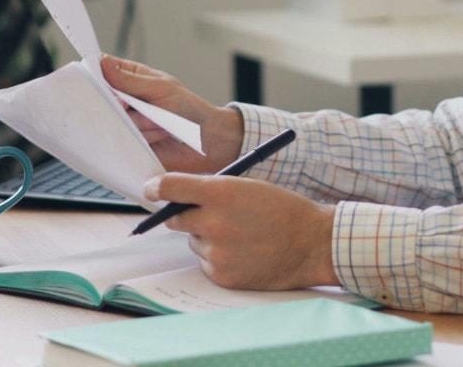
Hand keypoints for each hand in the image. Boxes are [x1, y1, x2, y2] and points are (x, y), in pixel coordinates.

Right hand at [102, 55, 244, 173]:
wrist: (206, 142)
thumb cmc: (189, 109)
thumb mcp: (161, 88)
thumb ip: (130, 80)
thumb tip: (104, 63)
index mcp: (132, 78)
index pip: (104, 70)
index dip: (96, 74)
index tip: (98, 80)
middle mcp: (126, 100)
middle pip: (103, 98)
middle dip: (122, 104)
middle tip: (134, 106)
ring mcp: (126, 122)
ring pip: (114, 120)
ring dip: (141, 123)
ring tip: (160, 123)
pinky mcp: (129, 143)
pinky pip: (122, 140)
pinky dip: (142, 138)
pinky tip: (158, 136)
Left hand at [145, 173, 337, 289]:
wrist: (311, 244)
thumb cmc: (282, 210)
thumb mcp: (247, 186)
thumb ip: (212, 190)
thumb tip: (178, 197)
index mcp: (221, 193)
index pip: (171, 187)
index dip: (156, 187)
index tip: (151, 189)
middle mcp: (214, 223)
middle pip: (175, 218)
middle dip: (185, 214)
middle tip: (205, 214)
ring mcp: (217, 252)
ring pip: (194, 242)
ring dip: (207, 237)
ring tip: (241, 235)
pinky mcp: (222, 275)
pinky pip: (206, 263)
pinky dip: (219, 258)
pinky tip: (244, 252)